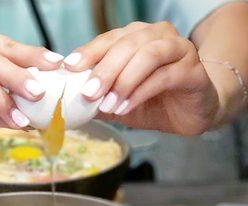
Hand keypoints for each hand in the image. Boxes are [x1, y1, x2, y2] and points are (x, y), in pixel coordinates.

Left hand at [64, 22, 219, 134]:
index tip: (69, 67)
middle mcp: (159, 37)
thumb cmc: (154, 102)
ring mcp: (179, 50)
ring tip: (109, 104)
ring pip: (148, 55)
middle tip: (88, 93)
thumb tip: (71, 103)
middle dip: (104, 69)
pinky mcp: (193, 70)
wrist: (191, 113)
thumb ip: (99, 98)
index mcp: (138, 38)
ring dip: (124, 81)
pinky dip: (141, 92)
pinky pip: (164, 76)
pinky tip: (126, 107)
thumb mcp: (120, 101)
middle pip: (127, 44)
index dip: (89, 52)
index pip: (109, 39)